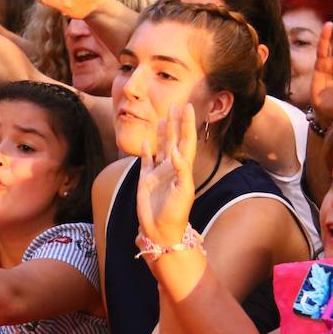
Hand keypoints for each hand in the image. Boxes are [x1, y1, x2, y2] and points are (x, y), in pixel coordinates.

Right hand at [136, 103, 196, 246]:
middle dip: (175, 122)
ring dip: (163, 132)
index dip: (187, 124)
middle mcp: (171, 167)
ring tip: (163, 117)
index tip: (188, 108)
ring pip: (161, 146)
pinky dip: (146, 149)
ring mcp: (157, 172)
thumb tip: (174, 149)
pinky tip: (146, 139)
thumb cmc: (176, 213)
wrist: (161, 229)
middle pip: (174, 139)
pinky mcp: (145, 179)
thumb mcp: (183, 191)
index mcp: (183, 168)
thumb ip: (181, 169)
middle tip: (176, 104)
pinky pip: (146, 160)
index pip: (186, 140)